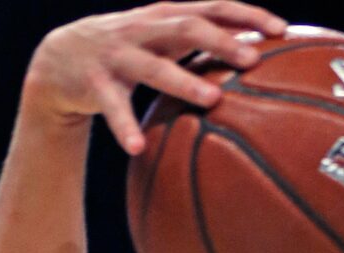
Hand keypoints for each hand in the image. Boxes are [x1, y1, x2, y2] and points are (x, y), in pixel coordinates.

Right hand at [24, 2, 287, 153]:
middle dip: (221, 40)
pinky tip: (138, 148)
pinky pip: (113, 106)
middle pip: (186, 27)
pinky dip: (125, 127)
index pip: (213, 7)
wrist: (60, 58)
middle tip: (253, 59)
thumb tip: (259, 64)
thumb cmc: (129, 52)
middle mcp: (143, 28)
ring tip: (213, 99)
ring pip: (153, 66)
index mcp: (166, 17)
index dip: (247, 15)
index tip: (283, 30)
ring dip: (184, 81)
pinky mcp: (95, 82)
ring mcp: (118, 54)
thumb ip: (204, 47)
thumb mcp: (164, 42)